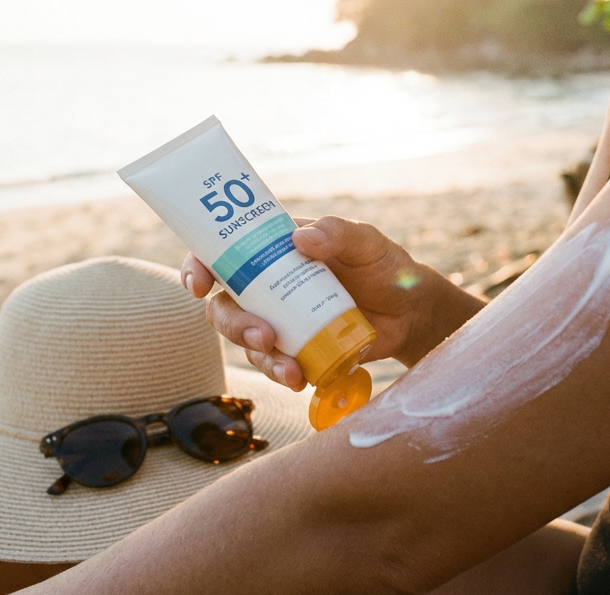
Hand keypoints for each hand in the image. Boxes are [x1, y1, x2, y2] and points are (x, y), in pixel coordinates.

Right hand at [181, 217, 482, 389]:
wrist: (410, 310)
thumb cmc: (383, 264)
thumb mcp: (365, 240)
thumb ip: (337, 232)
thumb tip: (301, 238)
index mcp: (275, 250)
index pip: (223, 253)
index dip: (199, 266)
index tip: (199, 283)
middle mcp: (269, 285)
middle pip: (225, 305)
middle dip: (233, 323)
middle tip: (262, 334)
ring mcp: (281, 320)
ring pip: (244, 340)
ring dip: (258, 355)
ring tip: (288, 367)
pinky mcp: (297, 350)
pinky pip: (273, 365)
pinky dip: (280, 373)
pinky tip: (300, 377)